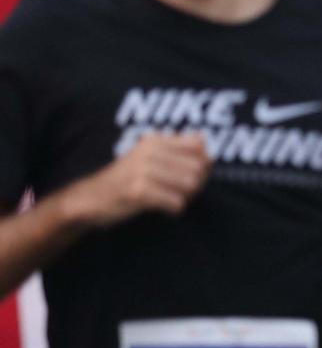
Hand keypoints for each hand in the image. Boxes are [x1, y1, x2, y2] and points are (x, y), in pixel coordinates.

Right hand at [74, 133, 210, 226]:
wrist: (91, 198)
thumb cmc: (126, 178)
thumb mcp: (148, 156)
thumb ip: (177, 146)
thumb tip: (204, 139)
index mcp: (154, 141)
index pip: (199, 149)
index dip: (202, 166)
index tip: (188, 175)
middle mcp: (149, 152)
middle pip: (198, 170)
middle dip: (195, 185)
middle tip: (179, 192)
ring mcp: (143, 171)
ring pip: (190, 186)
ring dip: (186, 197)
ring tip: (170, 199)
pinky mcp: (139, 191)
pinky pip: (176, 202)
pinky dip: (174, 209)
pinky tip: (163, 208)